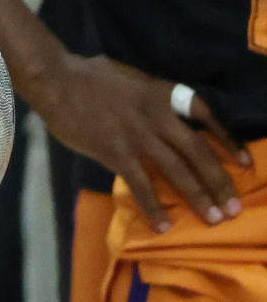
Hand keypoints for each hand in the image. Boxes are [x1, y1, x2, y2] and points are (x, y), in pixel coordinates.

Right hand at [36, 54, 249, 231]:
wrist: (56, 81)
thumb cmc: (86, 75)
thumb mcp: (129, 77)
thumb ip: (148, 96)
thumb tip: (158, 110)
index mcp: (161, 94)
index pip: (205, 114)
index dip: (227, 139)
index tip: (245, 162)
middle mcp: (157, 116)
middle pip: (197, 151)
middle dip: (219, 180)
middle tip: (234, 207)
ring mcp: (137, 136)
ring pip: (177, 170)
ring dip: (198, 197)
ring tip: (214, 219)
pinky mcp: (116, 153)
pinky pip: (141, 184)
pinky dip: (153, 207)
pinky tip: (163, 225)